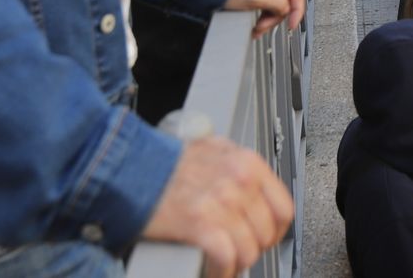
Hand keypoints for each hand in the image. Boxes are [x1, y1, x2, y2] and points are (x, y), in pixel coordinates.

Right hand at [141, 135, 293, 275]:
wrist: (129, 168)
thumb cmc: (163, 160)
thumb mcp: (210, 148)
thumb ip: (234, 163)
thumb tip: (250, 182)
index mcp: (246, 163)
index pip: (284, 207)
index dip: (275, 230)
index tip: (266, 238)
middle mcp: (239, 181)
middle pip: (267, 232)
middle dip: (253, 248)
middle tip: (239, 251)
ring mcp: (222, 202)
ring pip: (250, 249)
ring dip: (236, 263)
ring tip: (224, 264)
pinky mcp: (201, 223)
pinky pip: (227, 258)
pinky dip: (222, 271)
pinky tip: (214, 271)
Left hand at [224, 0, 304, 36]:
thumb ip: (277, 2)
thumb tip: (286, 9)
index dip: (297, 11)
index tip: (291, 25)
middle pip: (286, 4)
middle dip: (275, 18)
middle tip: (263, 26)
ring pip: (277, 8)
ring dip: (267, 21)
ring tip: (256, 28)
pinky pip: (268, 8)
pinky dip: (263, 19)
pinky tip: (256, 25)